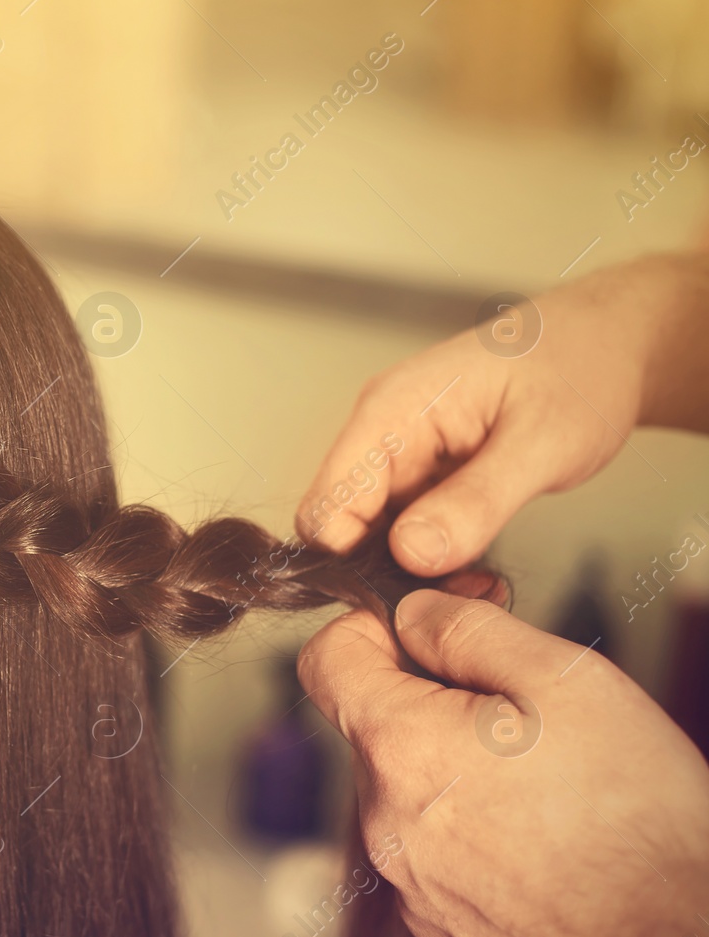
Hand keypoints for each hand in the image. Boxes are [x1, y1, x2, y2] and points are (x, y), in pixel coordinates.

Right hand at [295, 254, 708, 575]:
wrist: (611, 342)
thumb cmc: (582, 368)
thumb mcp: (541, 442)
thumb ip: (475, 501)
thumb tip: (409, 553)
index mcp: (389, 411)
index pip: (326, 507)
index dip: (351, 561)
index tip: (407, 593)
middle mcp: (380, 432)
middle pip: (342, 528)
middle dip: (388, 572)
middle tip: (458, 593)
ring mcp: (399, 453)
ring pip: (373, 535)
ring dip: (415, 568)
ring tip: (476, 579)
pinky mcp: (421, 473)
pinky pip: (404, 529)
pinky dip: (433, 556)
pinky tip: (474, 563)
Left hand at [297, 589, 708, 936]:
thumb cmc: (634, 815)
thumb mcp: (562, 679)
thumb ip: (464, 630)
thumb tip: (408, 612)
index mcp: (399, 747)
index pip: (324, 660)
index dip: (370, 630)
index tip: (425, 635)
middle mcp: (382, 823)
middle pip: (374, 731)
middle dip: (430, 707)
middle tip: (519, 715)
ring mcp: (407, 888)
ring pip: (407, 799)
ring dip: (453, 777)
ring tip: (543, 790)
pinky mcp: (438, 934)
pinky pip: (434, 863)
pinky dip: (472, 843)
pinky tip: (541, 847)